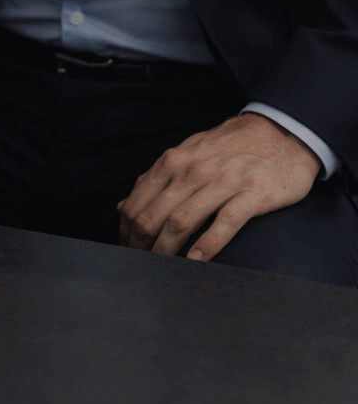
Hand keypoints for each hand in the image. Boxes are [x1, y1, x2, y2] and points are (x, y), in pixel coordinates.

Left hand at [117, 112, 320, 261]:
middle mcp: (193, 170)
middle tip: (140, 267)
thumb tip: (123, 206)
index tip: (127, 250)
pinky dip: (207, 245)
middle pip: (154, 215)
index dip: (127, 232)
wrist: (280, 132)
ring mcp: (223, 181)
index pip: (138, 203)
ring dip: (166, 250)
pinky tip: (195, 262)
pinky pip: (225, 222)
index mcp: (173, 162)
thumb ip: (156, 181)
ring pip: (182, 220)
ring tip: (160, 271)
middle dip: (142, 245)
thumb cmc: (229, 149)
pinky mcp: (253, 193)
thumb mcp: (187, 155)